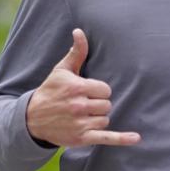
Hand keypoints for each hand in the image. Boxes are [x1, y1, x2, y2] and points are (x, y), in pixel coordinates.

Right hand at [27, 29, 140, 148]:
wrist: (32, 118)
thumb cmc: (50, 91)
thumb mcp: (61, 71)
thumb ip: (76, 53)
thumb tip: (79, 32)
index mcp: (78, 88)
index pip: (106, 90)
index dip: (99, 91)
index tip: (88, 93)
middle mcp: (79, 106)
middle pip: (107, 105)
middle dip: (98, 105)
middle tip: (83, 105)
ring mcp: (81, 123)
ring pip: (105, 119)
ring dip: (98, 118)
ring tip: (82, 117)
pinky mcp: (82, 138)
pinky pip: (107, 137)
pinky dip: (122, 138)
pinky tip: (136, 138)